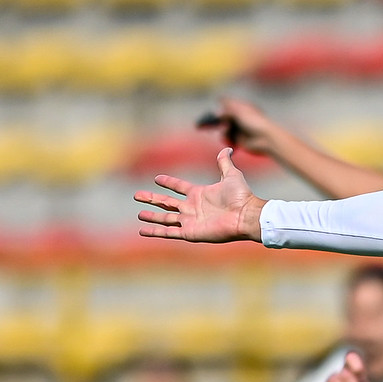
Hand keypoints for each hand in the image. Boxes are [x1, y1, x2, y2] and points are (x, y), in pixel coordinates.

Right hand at [135, 149, 264, 242]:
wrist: (245, 215)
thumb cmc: (241, 196)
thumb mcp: (231, 175)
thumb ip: (224, 162)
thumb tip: (226, 148)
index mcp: (199, 194)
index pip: (179, 187)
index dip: (169, 182)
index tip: (157, 179)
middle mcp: (192, 208)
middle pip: (167, 203)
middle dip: (152, 199)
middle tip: (137, 195)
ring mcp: (190, 221)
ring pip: (165, 218)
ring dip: (152, 216)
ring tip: (139, 213)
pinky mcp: (190, 233)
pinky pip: (168, 232)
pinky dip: (155, 232)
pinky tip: (142, 230)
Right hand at [198, 95, 279, 157]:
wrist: (266, 139)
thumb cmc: (255, 122)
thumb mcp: (239, 112)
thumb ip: (226, 111)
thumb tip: (217, 113)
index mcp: (242, 108)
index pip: (228, 104)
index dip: (220, 103)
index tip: (215, 101)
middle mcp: (240, 118)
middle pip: (223, 118)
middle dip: (213, 121)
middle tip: (200, 125)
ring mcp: (239, 129)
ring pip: (224, 130)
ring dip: (223, 132)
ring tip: (227, 134)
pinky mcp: (239, 140)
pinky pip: (228, 139)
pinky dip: (227, 139)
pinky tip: (230, 141)